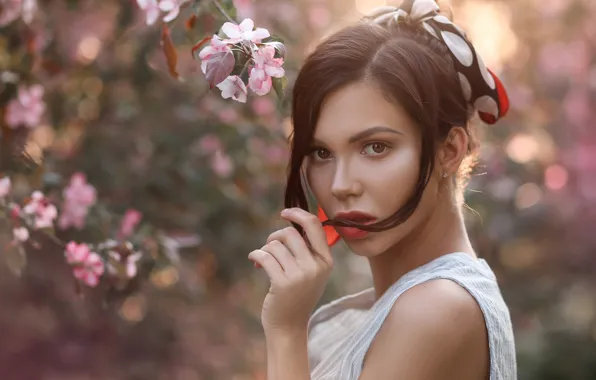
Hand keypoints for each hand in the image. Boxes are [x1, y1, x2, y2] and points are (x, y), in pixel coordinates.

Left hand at [249, 207, 333, 333]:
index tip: (285, 212)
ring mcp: (300, 275)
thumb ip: (307, 250)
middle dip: (275, 236)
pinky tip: (254, 261)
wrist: (289, 326)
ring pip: (275, 245)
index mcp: (326, 261)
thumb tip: (292, 221)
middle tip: (269, 247)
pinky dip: (256, 255)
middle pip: (290, 233)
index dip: (298, 214)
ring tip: (264, 261)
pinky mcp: (283, 283)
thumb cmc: (297, 295)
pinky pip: (265, 256)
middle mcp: (316, 266)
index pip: (315, 226)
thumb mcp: (312, 273)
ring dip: (265, 249)